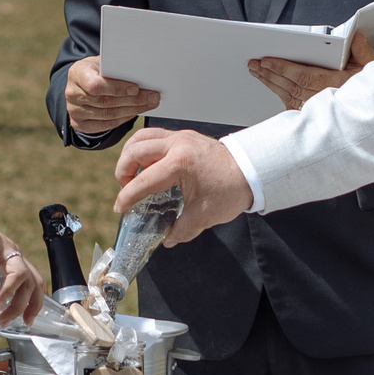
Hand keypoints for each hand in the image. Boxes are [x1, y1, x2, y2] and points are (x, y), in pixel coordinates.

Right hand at [0, 205, 45, 326]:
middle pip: (31, 281)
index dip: (35, 304)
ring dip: (7, 294)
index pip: (35, 283)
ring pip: (19, 273)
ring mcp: (2, 244)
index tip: (26, 323)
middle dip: (21, 306)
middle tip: (4, 321)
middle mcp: (12, 252)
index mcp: (12, 260)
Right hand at [66, 56, 161, 136]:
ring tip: (149, 104)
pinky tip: (135, 112)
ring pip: (108, 115)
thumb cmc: (96, 70)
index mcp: (76, 73)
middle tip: (153, 97)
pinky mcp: (79, 124)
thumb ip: (116, 67)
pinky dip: (123, 119)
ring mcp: (74, 111)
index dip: (117, 88)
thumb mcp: (102, 62)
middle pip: (106, 101)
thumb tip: (143, 73)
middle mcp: (72, 93)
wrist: (80, 83)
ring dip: (132, 110)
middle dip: (133, 100)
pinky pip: (105, 125)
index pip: (96, 85)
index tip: (136, 88)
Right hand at [114, 127, 252, 243]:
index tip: (120, 208)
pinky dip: (144, 148)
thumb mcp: (204, 215)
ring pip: (141, 137)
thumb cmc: (231, 190)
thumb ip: (182, 230)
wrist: (253, 171)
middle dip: (124, 172)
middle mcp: (177, 144)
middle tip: (127, 190)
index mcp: (180, 163)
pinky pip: (154, 136)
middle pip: (135, 151)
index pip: (143, 180)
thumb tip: (167, 239)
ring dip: (131, 156)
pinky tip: (147, 165)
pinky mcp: (185, 136)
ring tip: (133, 175)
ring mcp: (180, 137)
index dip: (127, 196)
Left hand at [249, 30, 373, 110]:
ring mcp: (316, 111)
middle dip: (270, 74)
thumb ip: (362, 51)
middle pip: (291, 85)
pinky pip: (291, 106)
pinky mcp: (312, 118)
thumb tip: (356, 38)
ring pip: (288, 96)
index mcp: (336, 86)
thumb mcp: (370, 69)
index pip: (304, 76)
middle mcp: (323, 100)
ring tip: (257, 71)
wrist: (368, 118)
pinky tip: (271, 86)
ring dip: (270, 83)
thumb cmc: (367, 93)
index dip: (283, 68)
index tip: (268, 61)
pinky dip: (280, 95)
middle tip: (255, 64)